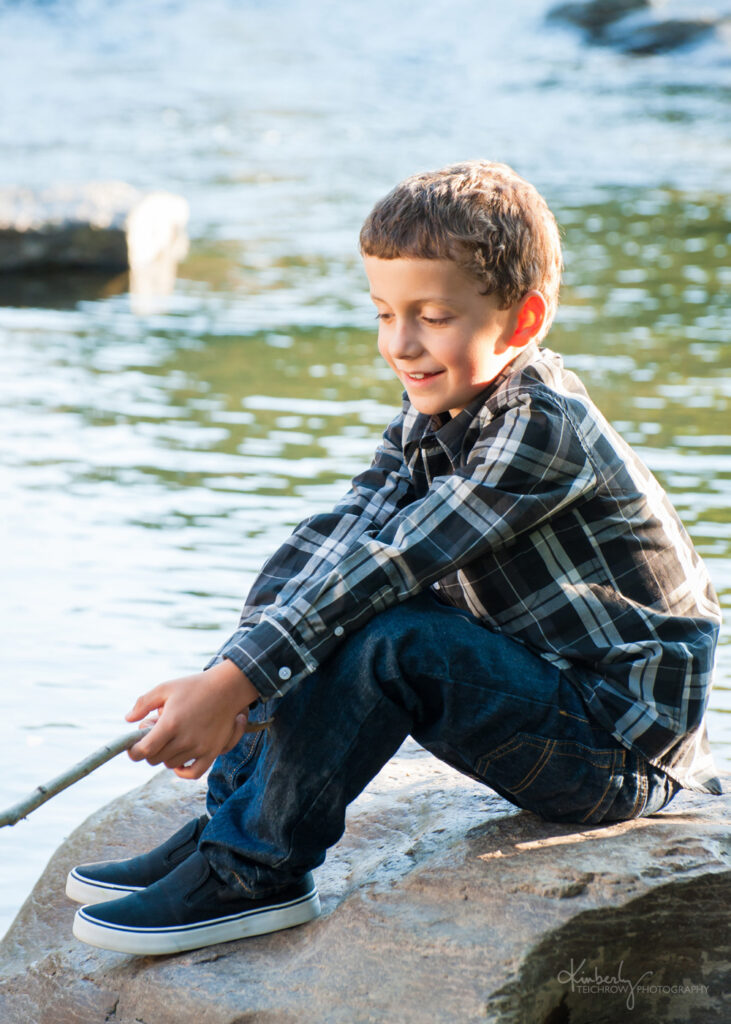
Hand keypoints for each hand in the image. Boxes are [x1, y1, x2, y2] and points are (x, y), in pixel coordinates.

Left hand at [125, 660, 260, 779]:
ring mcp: (199, 747)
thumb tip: (128, 719)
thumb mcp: (165, 688)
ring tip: (172, 737)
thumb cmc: (194, 686)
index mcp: (170, 724)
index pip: (144, 751)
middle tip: (157, 734)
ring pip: (170, 764)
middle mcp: (184, 739)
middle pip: (155, 759)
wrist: (227, 688)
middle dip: (150, 750)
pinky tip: (179, 762)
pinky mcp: (212, 752)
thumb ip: (143, 703)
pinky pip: (193, 773)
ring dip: (166, 755)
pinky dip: (182, 771)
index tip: (133, 747)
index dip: (134, 752)